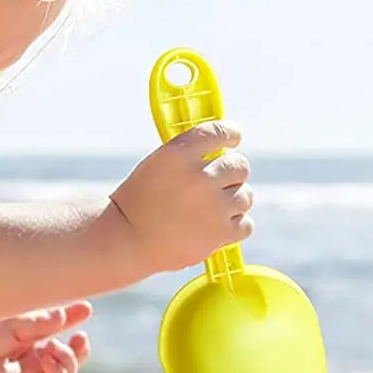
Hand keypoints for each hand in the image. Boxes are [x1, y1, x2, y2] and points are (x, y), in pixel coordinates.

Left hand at [0, 303, 91, 372]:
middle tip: (81, 336)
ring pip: (66, 372)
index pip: (56, 327)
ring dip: (68, 359)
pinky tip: (48, 360)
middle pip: (67, 354)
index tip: (86, 308)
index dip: (73, 318)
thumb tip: (64, 315)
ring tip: (51, 348)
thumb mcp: (13, 322)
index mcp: (24, 335)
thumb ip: (40, 321)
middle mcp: (30, 355)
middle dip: (80, 348)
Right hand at [108, 121, 251, 273]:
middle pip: (239, 165)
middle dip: (231, 173)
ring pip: (246, 195)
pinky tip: (217, 226)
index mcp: (179, 153)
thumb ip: (188, 155)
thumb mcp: (156, 165)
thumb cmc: (137, 202)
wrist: (127, 240)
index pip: (220, 132)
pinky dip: (234, 225)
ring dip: (233, 201)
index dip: (231, 134)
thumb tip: (223, 149)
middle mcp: (200, 176)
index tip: (234, 139)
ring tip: (211, 209)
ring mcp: (213, 205)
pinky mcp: (221, 232)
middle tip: (216, 184)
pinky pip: (246, 223)